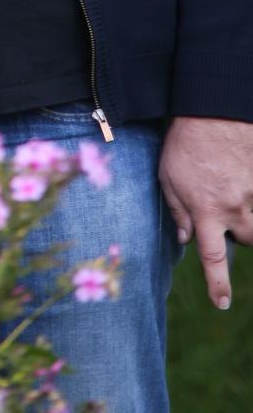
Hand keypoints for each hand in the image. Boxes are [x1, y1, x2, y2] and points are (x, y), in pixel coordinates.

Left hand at [159, 115, 252, 308]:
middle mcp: (235, 209)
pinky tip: (239, 174)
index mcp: (206, 212)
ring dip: (247, 213)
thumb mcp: (168, 176)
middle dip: (240, 234)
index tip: (221, 303)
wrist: (215, 109)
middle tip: (226, 212)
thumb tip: (186, 238)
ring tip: (230, 185)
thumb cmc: (186, 142)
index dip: (217, 284)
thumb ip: (177, 210)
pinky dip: (251, 191)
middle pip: (248, 240)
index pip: (213, 258)